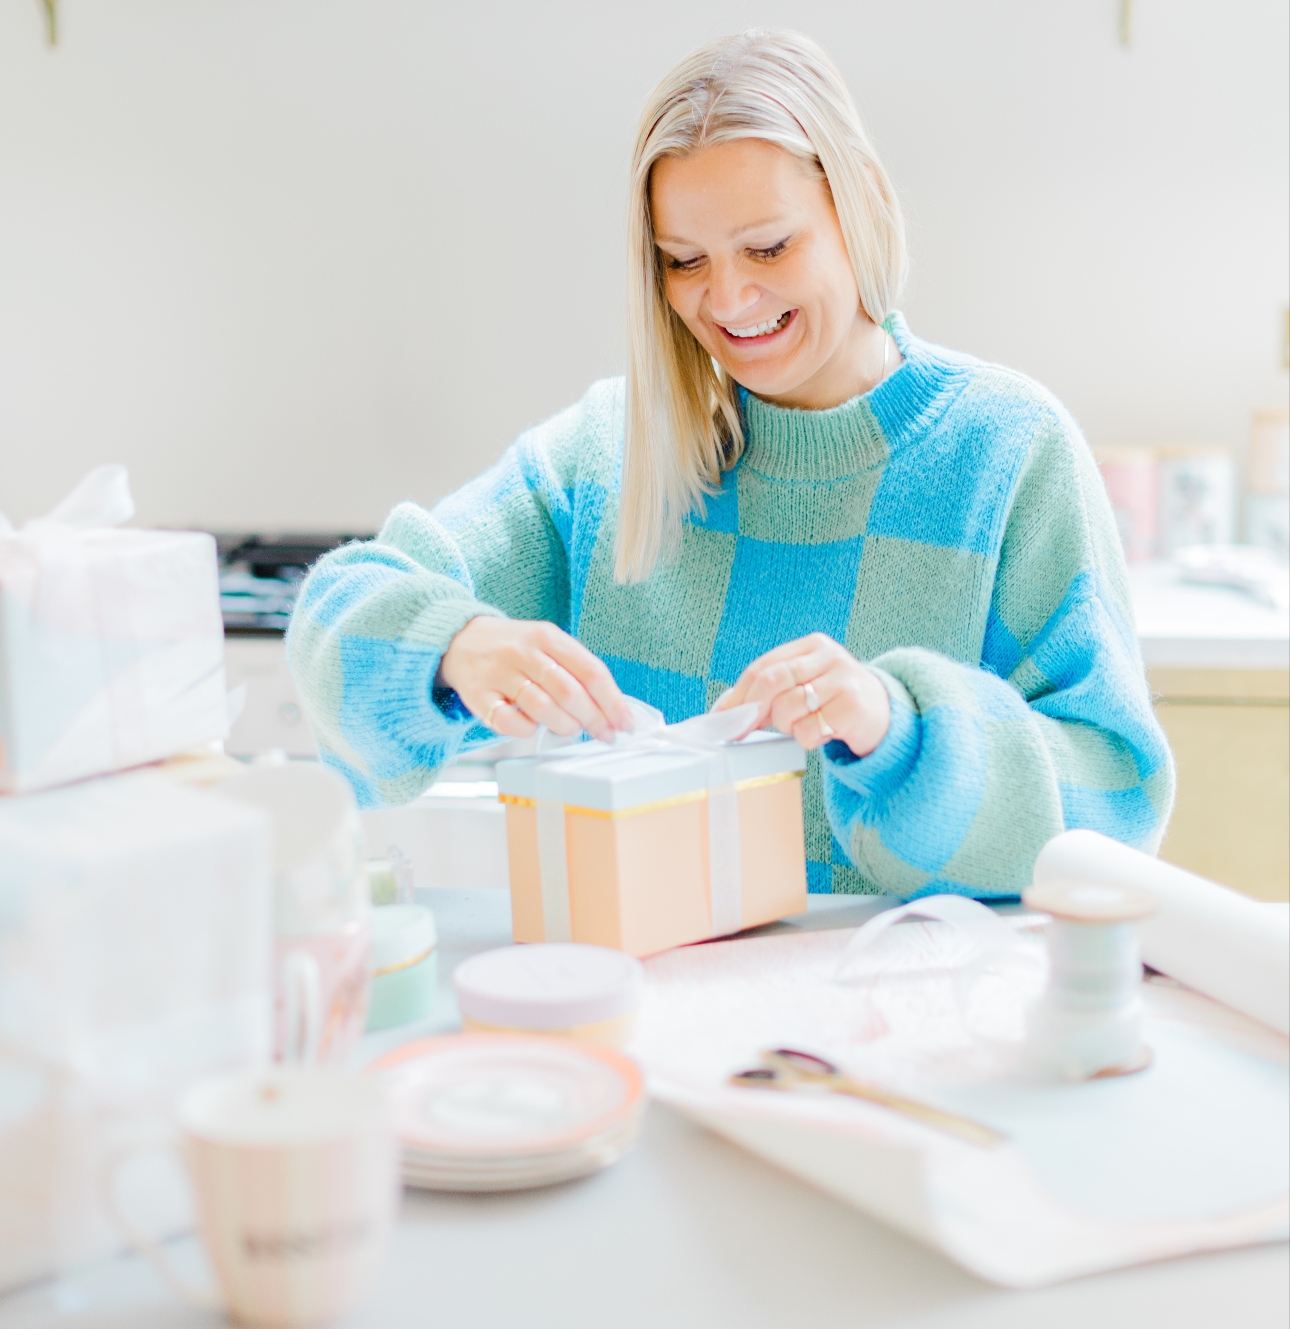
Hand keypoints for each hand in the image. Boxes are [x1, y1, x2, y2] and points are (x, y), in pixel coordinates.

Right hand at [439, 616, 633, 741]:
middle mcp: (522, 651)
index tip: (625, 723)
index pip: (590, 671)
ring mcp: (498, 673)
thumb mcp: (547, 644)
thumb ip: (576, 670)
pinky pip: (510, 723)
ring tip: (570, 728)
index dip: (613, 701)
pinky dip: (528, 731)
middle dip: (594, 719)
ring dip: (565, 726)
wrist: (459, 640)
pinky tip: (533, 726)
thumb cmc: (515, 648)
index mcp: (547, 636)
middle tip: (605, 734)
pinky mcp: (478, 696)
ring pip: (542, 708)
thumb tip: (612, 709)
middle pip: (569, 692)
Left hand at [711, 633, 889, 755]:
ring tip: (803, 724)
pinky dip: (807, 739)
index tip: (722, 717)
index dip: (739, 694)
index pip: (764, 666)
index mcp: (812, 645)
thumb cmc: (835, 700)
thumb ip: (773, 689)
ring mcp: (843, 680)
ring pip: (787, 708)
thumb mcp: (807, 684)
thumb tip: (728, 710)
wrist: (885, 715)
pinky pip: (809, 730)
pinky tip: (822, 733)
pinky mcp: (852, 708)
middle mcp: (829, 657)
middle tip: (744, 730)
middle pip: (772, 681)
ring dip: (786, 726)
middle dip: (752, 710)